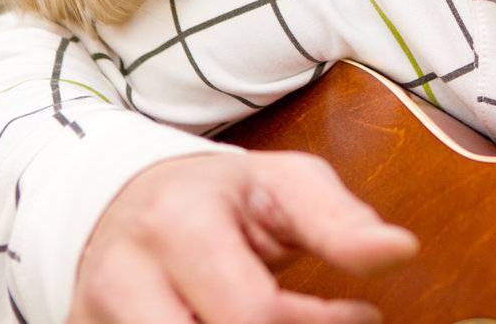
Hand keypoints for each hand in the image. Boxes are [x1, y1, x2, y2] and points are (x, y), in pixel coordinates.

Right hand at [69, 151, 418, 323]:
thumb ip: (340, 221)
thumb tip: (400, 250)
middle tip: (320, 322)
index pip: (252, 311)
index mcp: (179, 222)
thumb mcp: (287, 184)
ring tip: (277, 321)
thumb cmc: (223, 195)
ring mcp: (95, 314)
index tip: (364, 315)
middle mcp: (124, 274)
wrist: (129, 198)